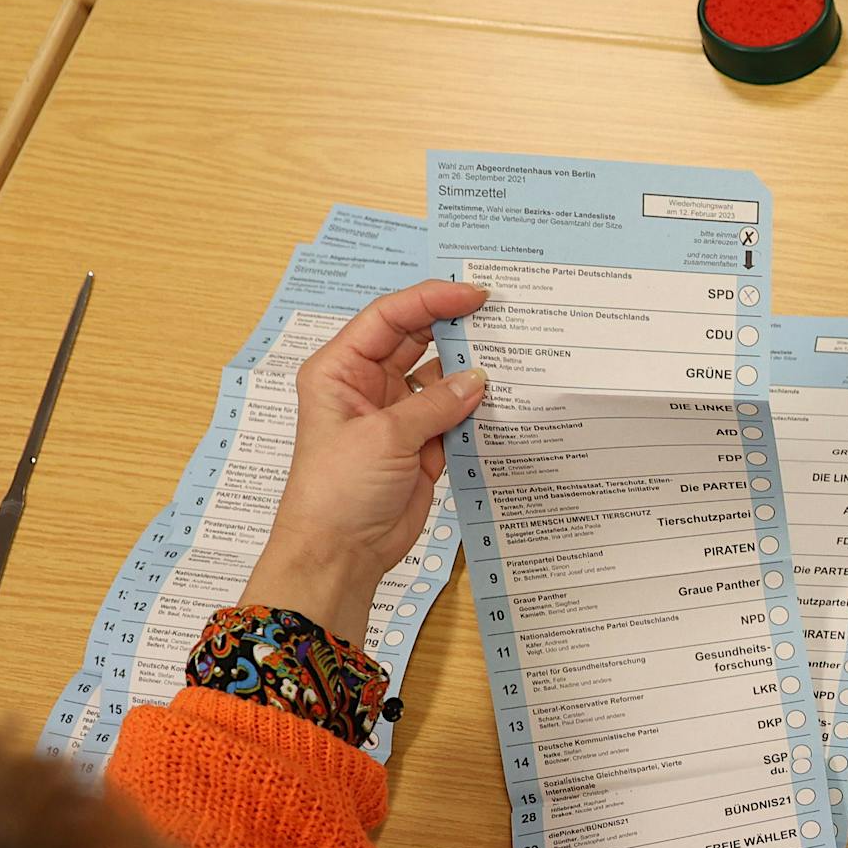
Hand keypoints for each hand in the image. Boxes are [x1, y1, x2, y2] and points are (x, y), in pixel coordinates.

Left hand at [242, 279, 488, 644]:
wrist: (339, 553)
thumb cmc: (338, 490)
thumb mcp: (386, 437)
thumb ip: (435, 404)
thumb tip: (479, 379)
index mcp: (341, 369)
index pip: (389, 318)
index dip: (430, 300)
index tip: (473, 295)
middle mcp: (367, 386)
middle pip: (415, 341)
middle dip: (453, 328)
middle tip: (499, 315)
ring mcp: (396, 417)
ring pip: (438, 379)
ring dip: (468, 371)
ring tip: (510, 354)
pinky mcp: (419, 447)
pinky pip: (452, 418)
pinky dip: (474, 410)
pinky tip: (503, 398)